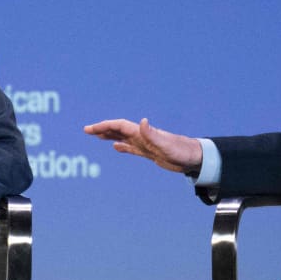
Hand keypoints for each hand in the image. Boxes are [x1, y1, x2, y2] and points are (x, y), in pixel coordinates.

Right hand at [84, 118, 202, 173]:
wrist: (194, 157)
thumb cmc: (182, 151)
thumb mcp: (167, 145)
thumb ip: (153, 134)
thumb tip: (143, 121)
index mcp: (143, 133)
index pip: (119, 126)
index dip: (104, 126)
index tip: (91, 129)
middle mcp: (142, 136)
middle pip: (118, 130)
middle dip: (102, 129)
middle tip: (86, 130)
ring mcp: (145, 144)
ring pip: (123, 138)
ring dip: (109, 135)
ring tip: (96, 136)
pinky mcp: (150, 152)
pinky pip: (132, 148)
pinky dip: (122, 147)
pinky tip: (116, 147)